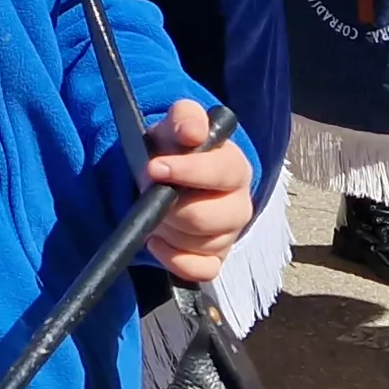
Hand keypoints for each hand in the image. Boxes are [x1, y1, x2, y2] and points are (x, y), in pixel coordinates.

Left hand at [141, 98, 255, 282]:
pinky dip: (174, 259)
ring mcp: (228, 235)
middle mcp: (239, 204)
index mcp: (235, 168)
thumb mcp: (176, 124)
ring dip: (168, 229)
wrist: (164, 174)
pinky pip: (201, 271)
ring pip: (201, 244)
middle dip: (172, 207)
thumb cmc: (175, 149)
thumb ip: (185, 118)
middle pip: (212, 217)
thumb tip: (192, 131)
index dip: (189, 171)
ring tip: (154, 211)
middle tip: (149, 192)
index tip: (155, 167)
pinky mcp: (215, 259)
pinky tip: (157, 241)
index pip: (223, 172)